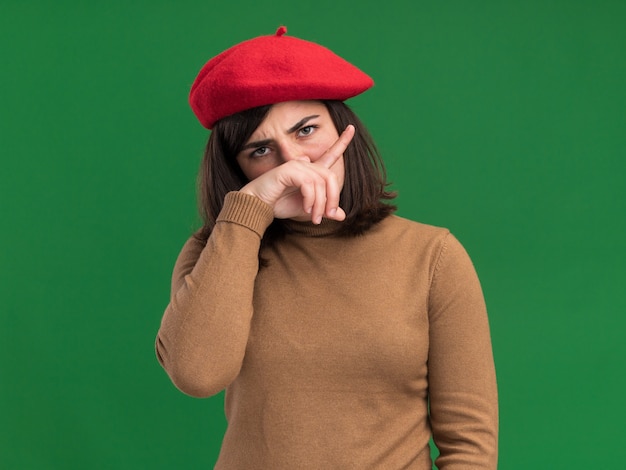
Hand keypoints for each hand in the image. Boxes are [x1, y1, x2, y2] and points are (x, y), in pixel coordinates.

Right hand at [240, 125, 354, 223]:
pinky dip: (311, 199)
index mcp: (311, 171)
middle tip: (328, 215)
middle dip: (333, 198)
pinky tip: (306, 208)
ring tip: (314, 218)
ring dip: (320, 203)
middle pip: (331, 177)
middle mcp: (305, 164)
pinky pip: (309, 184)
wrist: (258, 205)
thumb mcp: (307, 209)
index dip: (342, 142)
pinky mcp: (289, 170)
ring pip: (321, 183)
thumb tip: (342, 215)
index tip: (352, 128)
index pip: (330, 154)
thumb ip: (323, 209)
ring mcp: (297, 165)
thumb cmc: (279, 204)